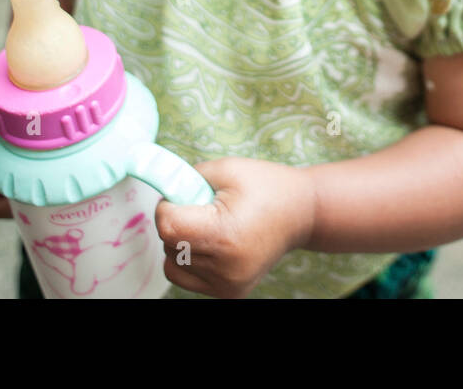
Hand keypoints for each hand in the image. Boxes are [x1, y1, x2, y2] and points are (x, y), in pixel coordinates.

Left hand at [154, 157, 315, 298]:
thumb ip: (186, 177)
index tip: (182, 194)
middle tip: (202, 206)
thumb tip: (159, 189)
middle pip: (168, 245)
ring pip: (173, 263)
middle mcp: (226, 267)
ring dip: (180, 242)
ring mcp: (228, 284)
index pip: (167, 227)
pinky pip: (186, 277)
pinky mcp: (229, 293)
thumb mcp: (227, 169)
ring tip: (211, 225)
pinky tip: (213, 244)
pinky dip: (189, 260)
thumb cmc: (267, 186)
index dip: (167, 206)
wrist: (303, 213)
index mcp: (225, 235)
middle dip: (175, 221)